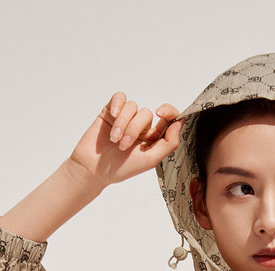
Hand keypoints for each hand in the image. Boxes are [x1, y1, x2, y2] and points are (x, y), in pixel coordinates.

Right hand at [68, 92, 183, 188]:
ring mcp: (126, 118)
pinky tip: (112, 117)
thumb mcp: (150, 160)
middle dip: (134, 129)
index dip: (169, 111)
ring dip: (123, 123)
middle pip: (146, 114)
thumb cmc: (122, 168)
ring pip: (132, 107)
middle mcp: (141, 126)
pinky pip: (120, 98)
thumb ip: (168, 143)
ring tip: (114, 140)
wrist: (94, 169)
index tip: (160, 113)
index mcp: (154, 138)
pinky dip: (117, 105)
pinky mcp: (111, 111)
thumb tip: (179, 123)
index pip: (168, 118)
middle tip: (123, 146)